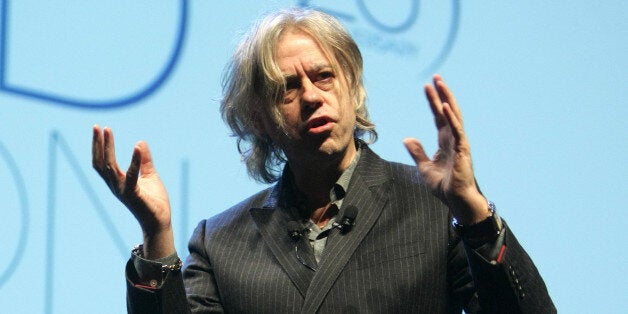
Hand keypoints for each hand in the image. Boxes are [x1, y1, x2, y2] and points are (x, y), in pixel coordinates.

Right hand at [92, 125, 174, 258]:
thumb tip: (140, 142)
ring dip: (108, 148)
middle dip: (98, 144)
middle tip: (97, 126)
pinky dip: (134, 161)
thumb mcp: (150, 176)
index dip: (98, 147)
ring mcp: (123, 191)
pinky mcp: (134, 195)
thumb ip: (144, 161)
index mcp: (117, 182)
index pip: (102, 162)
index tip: (99, 129)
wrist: (160, 221)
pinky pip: (131, 176)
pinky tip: (137, 147)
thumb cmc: (154, 201)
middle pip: (100, 163)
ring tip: (108, 131)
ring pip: (110, 167)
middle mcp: (115, 186)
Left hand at [403, 75, 488, 223]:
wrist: (456, 200)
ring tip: (440, 84)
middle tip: (436, 77)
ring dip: (446, 99)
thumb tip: (407, 139)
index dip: (433, 101)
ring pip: (453, 116)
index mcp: (445, 142)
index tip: (427, 86)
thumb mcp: (424, 168)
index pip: (438, 117)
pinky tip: (444, 106)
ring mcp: (459, 143)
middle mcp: (453, 139)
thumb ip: (417, 152)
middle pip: (447, 111)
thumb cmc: (444, 186)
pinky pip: (456, 130)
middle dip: (441, 93)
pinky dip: (451, 118)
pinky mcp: (462, 150)